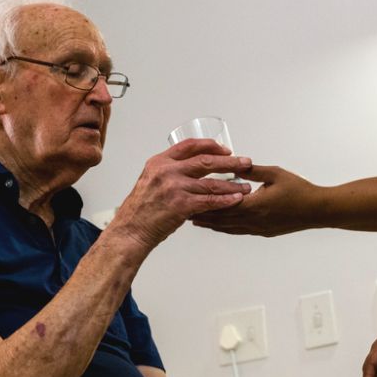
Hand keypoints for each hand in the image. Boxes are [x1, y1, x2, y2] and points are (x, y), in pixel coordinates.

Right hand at [111, 139, 251, 248]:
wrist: (130, 231)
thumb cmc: (140, 210)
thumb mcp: (149, 181)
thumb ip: (168, 173)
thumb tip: (190, 169)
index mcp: (159, 162)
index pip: (189, 145)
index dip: (210, 145)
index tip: (225, 148)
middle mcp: (167, 171)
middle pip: (205, 160)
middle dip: (230, 161)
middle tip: (245, 162)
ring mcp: (174, 187)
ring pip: (211, 182)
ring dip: (232, 184)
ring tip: (247, 185)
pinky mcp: (181, 205)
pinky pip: (210, 201)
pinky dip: (226, 200)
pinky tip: (237, 199)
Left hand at [191, 165, 320, 236]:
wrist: (317, 210)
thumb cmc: (300, 191)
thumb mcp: (275, 174)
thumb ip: (252, 170)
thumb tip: (236, 163)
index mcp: (254, 205)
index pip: (223, 205)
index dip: (205, 204)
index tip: (190, 201)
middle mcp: (253, 220)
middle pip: (222, 219)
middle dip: (203, 216)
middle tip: (186, 213)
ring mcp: (258, 228)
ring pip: (229, 228)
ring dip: (213, 224)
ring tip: (197, 221)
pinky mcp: (264, 232)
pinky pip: (240, 231)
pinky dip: (227, 228)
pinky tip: (222, 226)